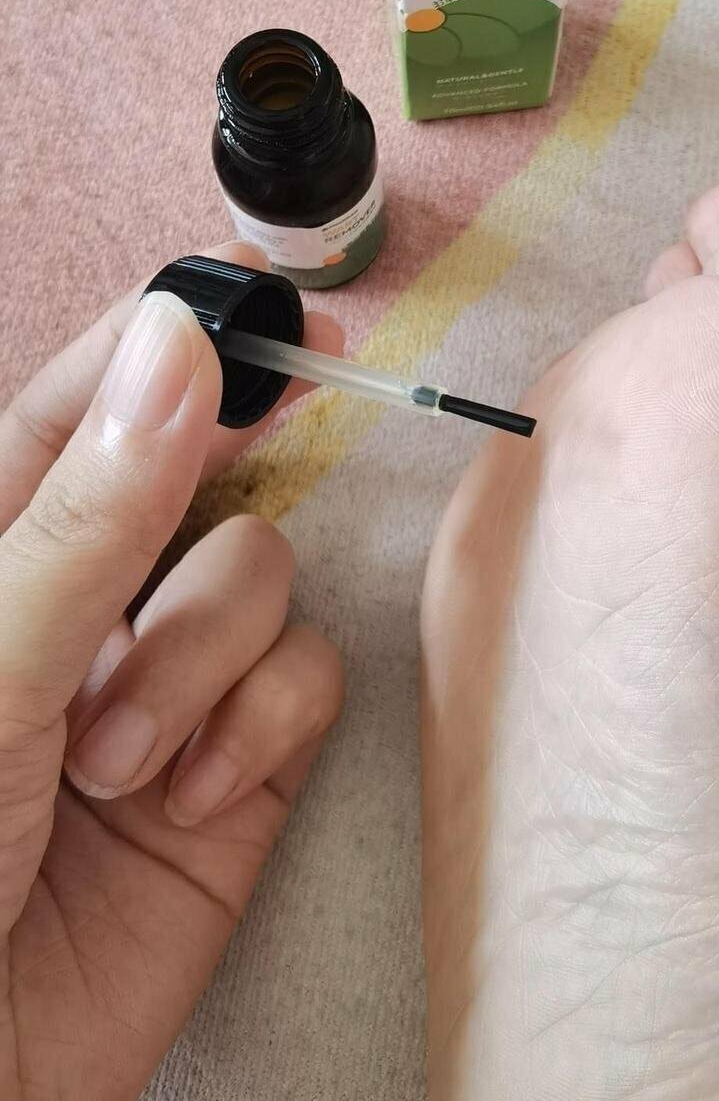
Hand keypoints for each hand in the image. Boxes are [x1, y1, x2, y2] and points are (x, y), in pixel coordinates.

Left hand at [0, 245, 345, 1100]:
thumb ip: (88, 512)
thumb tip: (174, 346)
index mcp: (3, 546)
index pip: (92, 401)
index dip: (178, 340)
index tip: (272, 306)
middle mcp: (93, 596)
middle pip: (208, 471)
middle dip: (202, 518)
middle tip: (206, 512)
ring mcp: (175, 677)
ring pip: (266, 571)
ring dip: (200, 657)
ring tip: (111, 759)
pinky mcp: (242, 761)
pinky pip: (307, 675)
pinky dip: (255, 724)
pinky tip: (184, 794)